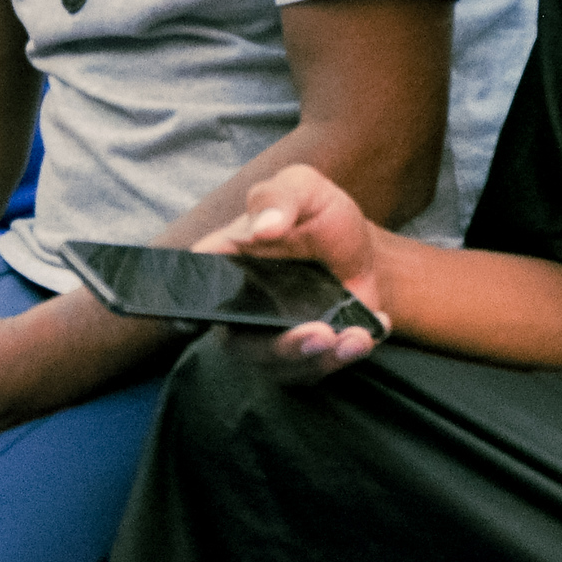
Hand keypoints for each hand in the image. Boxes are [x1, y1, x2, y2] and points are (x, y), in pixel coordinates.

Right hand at [196, 165, 388, 382]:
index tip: (224, 314)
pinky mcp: (298, 359)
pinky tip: (368, 333)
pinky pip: (311, 373)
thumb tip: (262, 229)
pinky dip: (342, 358)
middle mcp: (236, 308)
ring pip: (279, 367)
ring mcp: (266, 337)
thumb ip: (278, 198)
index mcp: (223, 263)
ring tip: (355, 338)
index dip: (196, 306)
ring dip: (318, 359)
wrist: (361, 251)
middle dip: (281, 348)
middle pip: (240, 344)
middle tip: (320, 334)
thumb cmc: (321, 216)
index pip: (193, 289)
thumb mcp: (304, 189)